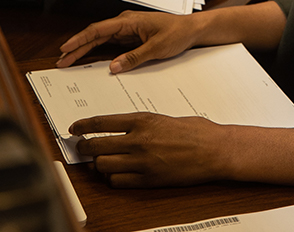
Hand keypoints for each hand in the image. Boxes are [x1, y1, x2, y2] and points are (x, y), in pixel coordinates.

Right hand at [57, 11, 196, 72]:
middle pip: (96, 35)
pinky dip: (98, 51)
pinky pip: (110, 44)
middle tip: (62, 61)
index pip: (99, 29)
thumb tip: (114, 66)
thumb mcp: (156, 48)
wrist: (191, 30)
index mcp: (129, 21)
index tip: (66, 48)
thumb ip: (134, 58)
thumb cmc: (177, 32)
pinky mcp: (131, 37)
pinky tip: (90, 59)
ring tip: (69, 61)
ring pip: (101, 39)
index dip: (80, 39)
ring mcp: (128, 30)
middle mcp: (126, 23)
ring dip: (85, 49)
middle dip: (77, 47)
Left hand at [70, 113, 226, 187]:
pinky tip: (116, 173)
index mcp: (143, 121)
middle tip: (81, 146)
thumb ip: (143, 123)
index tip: (75, 128)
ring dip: (98, 164)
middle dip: (84, 146)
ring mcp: (142, 163)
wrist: (214, 150)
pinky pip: (118, 181)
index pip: (102, 122)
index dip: (84, 126)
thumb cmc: (196, 131)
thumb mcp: (165, 118)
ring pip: (103, 165)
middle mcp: (138, 141)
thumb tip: (124, 128)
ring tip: (99, 161)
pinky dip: (112, 178)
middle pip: (97, 145)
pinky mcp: (147, 180)